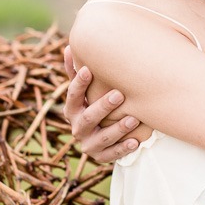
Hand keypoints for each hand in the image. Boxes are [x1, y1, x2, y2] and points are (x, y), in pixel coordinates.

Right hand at [62, 46, 140, 162]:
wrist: (97, 138)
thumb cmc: (91, 105)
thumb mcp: (83, 91)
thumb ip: (76, 72)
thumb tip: (68, 46)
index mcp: (71, 109)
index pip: (72, 96)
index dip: (79, 83)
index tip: (89, 69)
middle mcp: (77, 128)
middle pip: (88, 117)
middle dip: (103, 106)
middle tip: (119, 94)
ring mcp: (88, 144)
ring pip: (102, 137)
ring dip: (118, 128)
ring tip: (134, 118)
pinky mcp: (100, 157)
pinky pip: (112, 155)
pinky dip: (123, 148)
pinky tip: (135, 141)